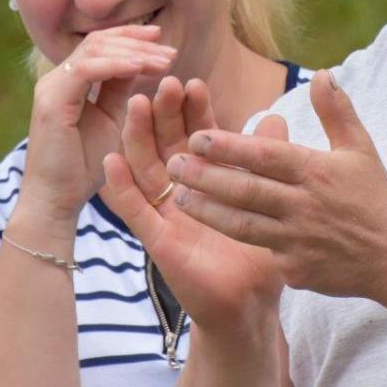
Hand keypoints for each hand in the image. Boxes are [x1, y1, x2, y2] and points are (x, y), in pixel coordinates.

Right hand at [12, 25, 175, 230]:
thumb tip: (139, 63)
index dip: (131, 38)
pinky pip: (86, 71)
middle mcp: (57, 78)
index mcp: (69, 81)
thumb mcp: (110, 122)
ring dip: (133, 53)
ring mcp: (51, 87)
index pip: (100, 45)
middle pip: (99, 42)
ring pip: (94, 51)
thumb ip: (119, 91)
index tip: (162, 40)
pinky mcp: (52, 102)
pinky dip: (116, 66)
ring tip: (165, 60)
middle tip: (170, 50)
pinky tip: (141, 68)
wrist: (55, 201)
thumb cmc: (82, 168)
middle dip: (138, 42)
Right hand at [103, 77, 283, 331]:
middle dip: (164, 112)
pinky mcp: (156, 238)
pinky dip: (119, 186)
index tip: (194, 83)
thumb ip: (269, 157)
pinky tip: (110, 160)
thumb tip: (276, 114)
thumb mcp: (268, 198)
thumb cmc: (260, 250)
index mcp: (210, 175)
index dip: (194, 109)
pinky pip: (133, 210)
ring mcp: (166, 212)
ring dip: (137, 136)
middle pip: (166, 142)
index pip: (197, 134)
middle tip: (164, 84)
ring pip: (145, 167)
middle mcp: (184, 188)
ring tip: (136, 106)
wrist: (250, 303)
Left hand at [166, 69, 386, 296]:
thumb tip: (322, 73)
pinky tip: (206, 232)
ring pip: (242, 224)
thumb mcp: (360, 148)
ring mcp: (298, 241)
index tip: (197, 136)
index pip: (265, 156)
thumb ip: (336, 110)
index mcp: (317, 172)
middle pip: (245, 190)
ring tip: (177, 197)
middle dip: (205, 177)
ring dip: (207, 210)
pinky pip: (260, 252)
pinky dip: (236, 243)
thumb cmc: (374, 196)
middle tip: (172, 163)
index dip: (229, 146)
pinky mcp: (295, 270)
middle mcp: (304, 206)